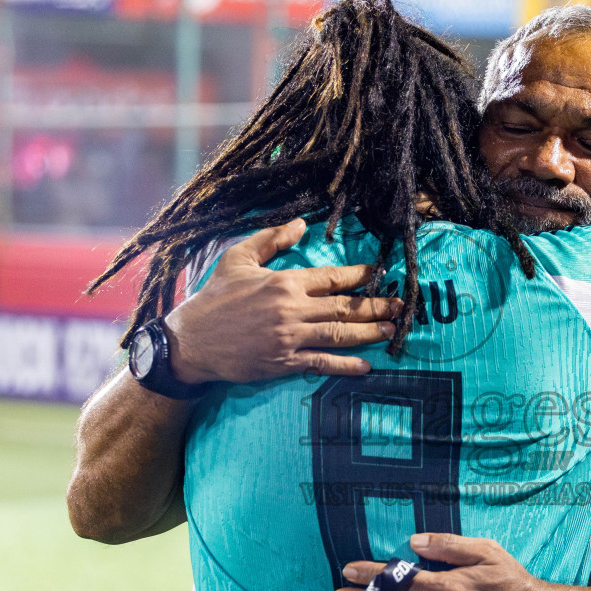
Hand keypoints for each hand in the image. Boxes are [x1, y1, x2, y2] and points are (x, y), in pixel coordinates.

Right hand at [164, 219, 401, 383]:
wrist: (191, 342)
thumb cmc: (214, 298)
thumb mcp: (238, 259)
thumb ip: (271, 239)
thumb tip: (302, 224)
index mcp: (283, 282)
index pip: (331, 278)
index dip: (359, 275)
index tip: (379, 273)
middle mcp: (291, 310)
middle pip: (343, 308)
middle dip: (375, 306)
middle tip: (399, 306)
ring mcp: (289, 339)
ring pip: (339, 335)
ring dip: (368, 333)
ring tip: (391, 330)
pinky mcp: (283, 363)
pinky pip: (322, 364)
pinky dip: (346, 366)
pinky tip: (366, 366)